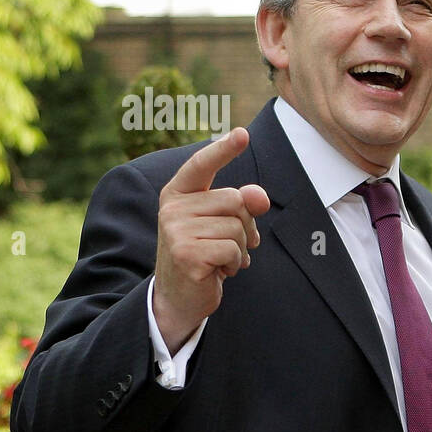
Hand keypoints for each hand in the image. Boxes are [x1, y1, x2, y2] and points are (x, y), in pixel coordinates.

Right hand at [152, 128, 270, 351]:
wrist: (179, 298)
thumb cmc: (205, 255)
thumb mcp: (222, 225)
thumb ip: (242, 205)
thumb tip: (259, 196)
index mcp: (178, 194)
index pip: (201, 165)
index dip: (222, 149)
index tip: (242, 133)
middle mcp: (172, 208)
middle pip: (235, 200)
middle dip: (245, 225)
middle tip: (233, 244)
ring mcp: (176, 230)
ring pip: (237, 226)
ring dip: (239, 248)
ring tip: (222, 259)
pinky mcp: (186, 254)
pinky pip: (233, 249)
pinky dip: (235, 264)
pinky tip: (218, 272)